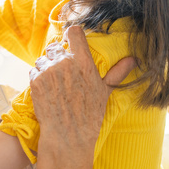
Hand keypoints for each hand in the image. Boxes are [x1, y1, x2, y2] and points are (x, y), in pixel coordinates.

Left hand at [29, 26, 135, 156]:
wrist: (67, 136)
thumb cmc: (89, 115)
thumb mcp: (105, 91)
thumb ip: (117, 72)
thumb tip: (134, 59)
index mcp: (84, 63)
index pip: (74, 33)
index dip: (71, 35)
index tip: (71, 40)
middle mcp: (65, 64)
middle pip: (56, 46)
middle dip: (58, 56)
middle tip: (63, 73)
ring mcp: (48, 72)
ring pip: (43, 58)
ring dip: (47, 67)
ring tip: (55, 84)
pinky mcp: (35, 81)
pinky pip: (34, 70)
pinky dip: (38, 78)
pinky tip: (47, 90)